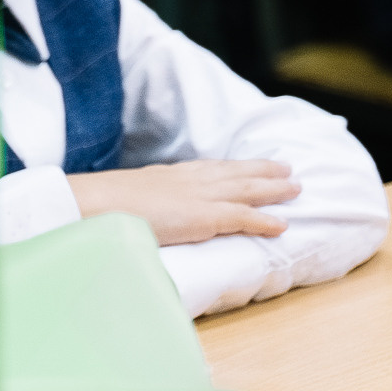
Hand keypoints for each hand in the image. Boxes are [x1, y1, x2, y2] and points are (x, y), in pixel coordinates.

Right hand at [68, 159, 298, 245]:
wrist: (95, 203)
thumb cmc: (101, 204)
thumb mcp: (126, 197)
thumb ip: (141, 202)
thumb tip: (137, 212)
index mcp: (169, 175)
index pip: (209, 168)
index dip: (232, 167)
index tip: (248, 165)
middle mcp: (189, 180)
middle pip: (234, 173)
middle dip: (262, 171)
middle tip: (287, 169)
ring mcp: (199, 197)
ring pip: (246, 190)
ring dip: (273, 189)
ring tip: (296, 189)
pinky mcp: (204, 218)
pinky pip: (242, 218)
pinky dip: (264, 221)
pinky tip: (282, 225)